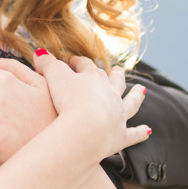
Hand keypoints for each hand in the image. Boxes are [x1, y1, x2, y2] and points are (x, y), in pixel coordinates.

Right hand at [35, 51, 150, 160]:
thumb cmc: (69, 100)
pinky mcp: (120, 136)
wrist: (85, 129)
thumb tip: (40, 53)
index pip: (86, 66)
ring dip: (136, 96)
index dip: (79, 63)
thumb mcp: (53, 76)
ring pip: (130, 103)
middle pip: (115, 81)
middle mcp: (110, 94)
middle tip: (118, 70)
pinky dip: (141, 132)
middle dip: (115, 75)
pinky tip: (147, 131)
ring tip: (142, 91)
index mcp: (94, 78)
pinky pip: (134, 134)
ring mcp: (118, 115)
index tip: (72, 61)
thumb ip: (47, 63)